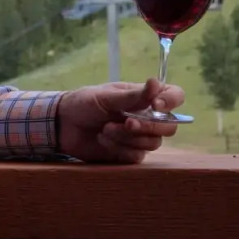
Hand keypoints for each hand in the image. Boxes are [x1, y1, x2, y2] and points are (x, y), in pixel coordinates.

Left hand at [57, 78, 184, 162]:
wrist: (63, 125)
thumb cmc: (84, 103)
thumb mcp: (107, 96)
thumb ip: (133, 95)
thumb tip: (155, 82)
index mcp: (145, 97)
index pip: (175, 96)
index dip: (171, 102)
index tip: (155, 106)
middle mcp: (147, 116)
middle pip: (169, 126)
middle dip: (148, 126)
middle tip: (126, 122)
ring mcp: (139, 137)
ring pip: (153, 143)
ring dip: (128, 137)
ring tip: (105, 129)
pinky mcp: (129, 153)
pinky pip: (137, 156)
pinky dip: (119, 148)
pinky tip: (103, 139)